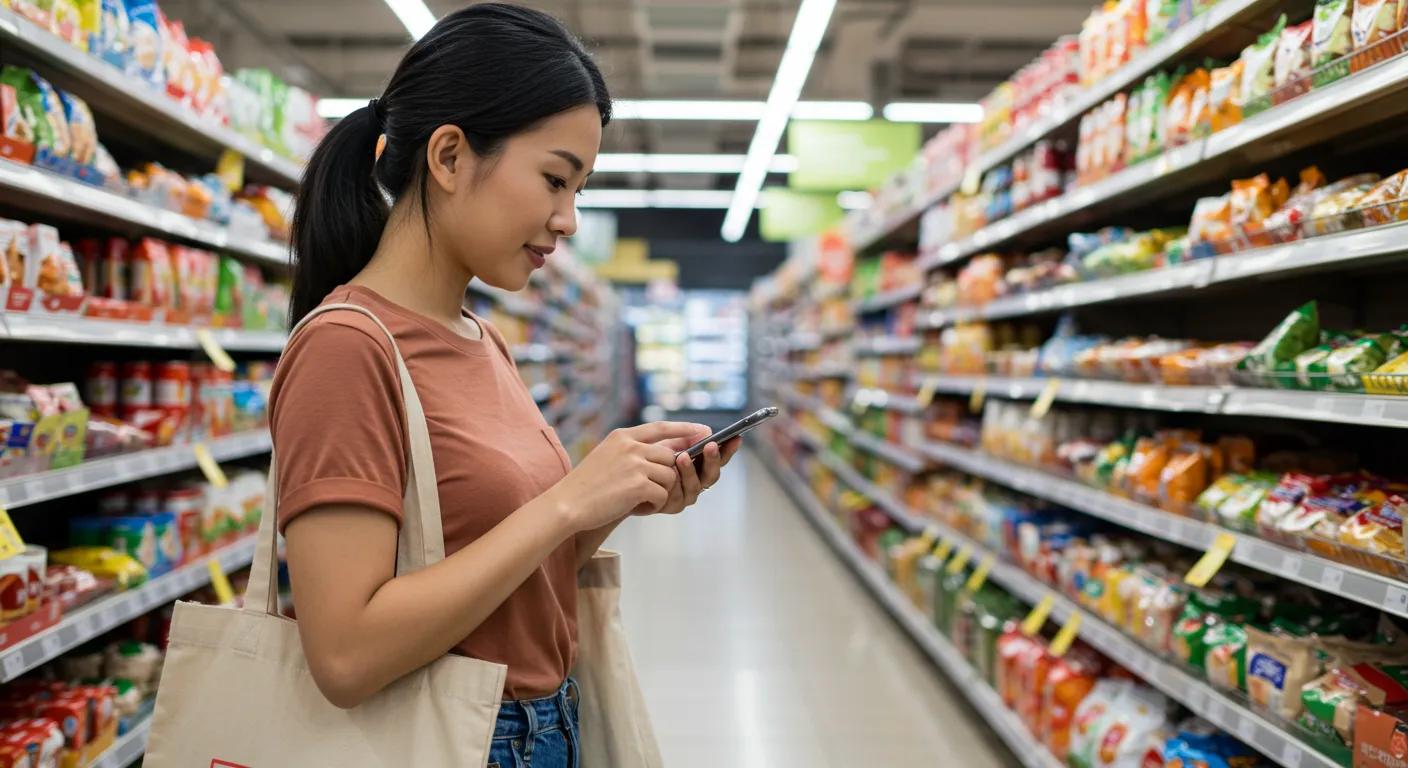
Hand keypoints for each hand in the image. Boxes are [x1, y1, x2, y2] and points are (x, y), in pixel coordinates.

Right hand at [544, 422, 705, 532]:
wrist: (566, 504)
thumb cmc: (586, 485)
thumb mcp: (607, 456)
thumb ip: (632, 451)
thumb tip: (667, 453)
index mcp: (623, 436)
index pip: (661, 427)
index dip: (684, 429)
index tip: (704, 430)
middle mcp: (630, 446)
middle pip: (671, 456)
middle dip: (668, 475)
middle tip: (654, 490)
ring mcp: (635, 464)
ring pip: (669, 476)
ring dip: (661, 491)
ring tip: (641, 500)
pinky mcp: (637, 484)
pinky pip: (662, 494)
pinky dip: (654, 503)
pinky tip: (637, 507)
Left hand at [637, 433, 742, 516]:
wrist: (620, 480)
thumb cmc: (642, 459)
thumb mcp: (663, 444)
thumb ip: (683, 438)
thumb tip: (705, 430)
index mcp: (698, 465)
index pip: (718, 458)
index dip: (728, 449)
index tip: (736, 437)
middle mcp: (695, 482)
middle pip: (712, 474)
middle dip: (712, 460)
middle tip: (710, 445)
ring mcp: (684, 495)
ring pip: (696, 486)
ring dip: (690, 471)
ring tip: (683, 456)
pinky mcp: (670, 505)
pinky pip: (678, 497)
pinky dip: (675, 485)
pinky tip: (670, 474)